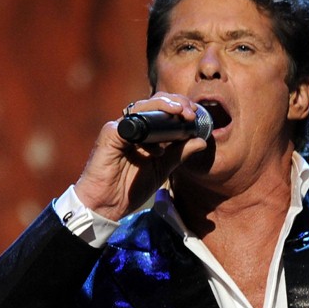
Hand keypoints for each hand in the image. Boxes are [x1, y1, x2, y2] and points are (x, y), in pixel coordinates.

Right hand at [72, 93, 208, 219]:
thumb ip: (179, 153)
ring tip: (180, 113)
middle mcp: (131, 127)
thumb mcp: (162, 169)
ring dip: (163, 106)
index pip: (161, 110)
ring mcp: (119, 128)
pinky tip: (158, 147)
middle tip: (191, 112)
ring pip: (142, 107)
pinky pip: (129, 124)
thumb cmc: (130, 188)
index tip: (195, 114)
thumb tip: (201, 141)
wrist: (107, 205)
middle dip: (175, 102)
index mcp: (143, 132)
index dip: (179, 107)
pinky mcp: (110, 135)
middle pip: (153, 103)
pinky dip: (146, 129)